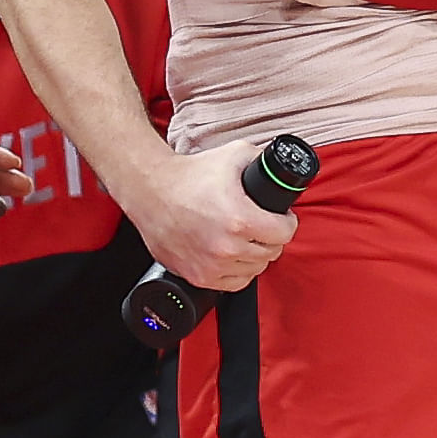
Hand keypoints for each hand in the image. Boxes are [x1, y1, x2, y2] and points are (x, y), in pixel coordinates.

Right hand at [138, 138, 298, 287]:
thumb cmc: (188, 174)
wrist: (150, 190)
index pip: (285, 233)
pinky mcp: (197, 276)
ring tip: (244, 238)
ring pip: (254, 269)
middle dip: (270, 237)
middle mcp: (227, 247)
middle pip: (271, 252)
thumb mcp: (234, 154)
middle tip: (260, 225)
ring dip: (254, 255)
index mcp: (240, 220)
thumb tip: (281, 166)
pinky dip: (237, 271)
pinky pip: (234, 283)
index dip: (286, 222)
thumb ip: (263, 158)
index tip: (281, 218)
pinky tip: (232, 255)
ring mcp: (211, 265)